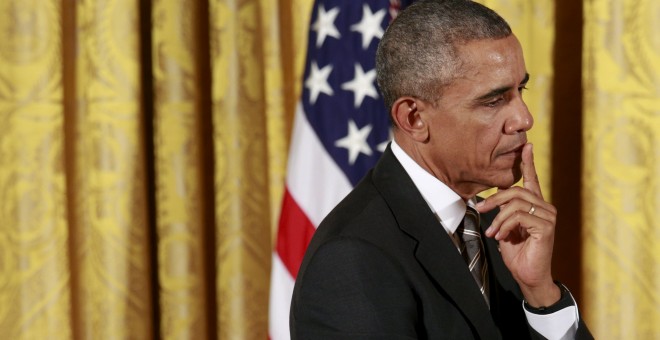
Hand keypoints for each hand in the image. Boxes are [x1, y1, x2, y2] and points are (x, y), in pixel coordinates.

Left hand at [475, 143, 560, 306]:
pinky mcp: (546, 227)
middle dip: (494, 199)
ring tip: (492, 232)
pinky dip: (504, 225)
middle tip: (480, 208)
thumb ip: (503, 211)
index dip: (528, 162)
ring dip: (498, 218)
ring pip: (516, 204)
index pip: (532, 179)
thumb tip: (491, 197)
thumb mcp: (506, 227)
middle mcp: (545, 207)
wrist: (528, 275)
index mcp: (535, 205)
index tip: (527, 145)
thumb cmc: (517, 252)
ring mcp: (548, 217)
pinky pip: (519, 217)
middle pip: (516, 191)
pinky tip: (500, 236)